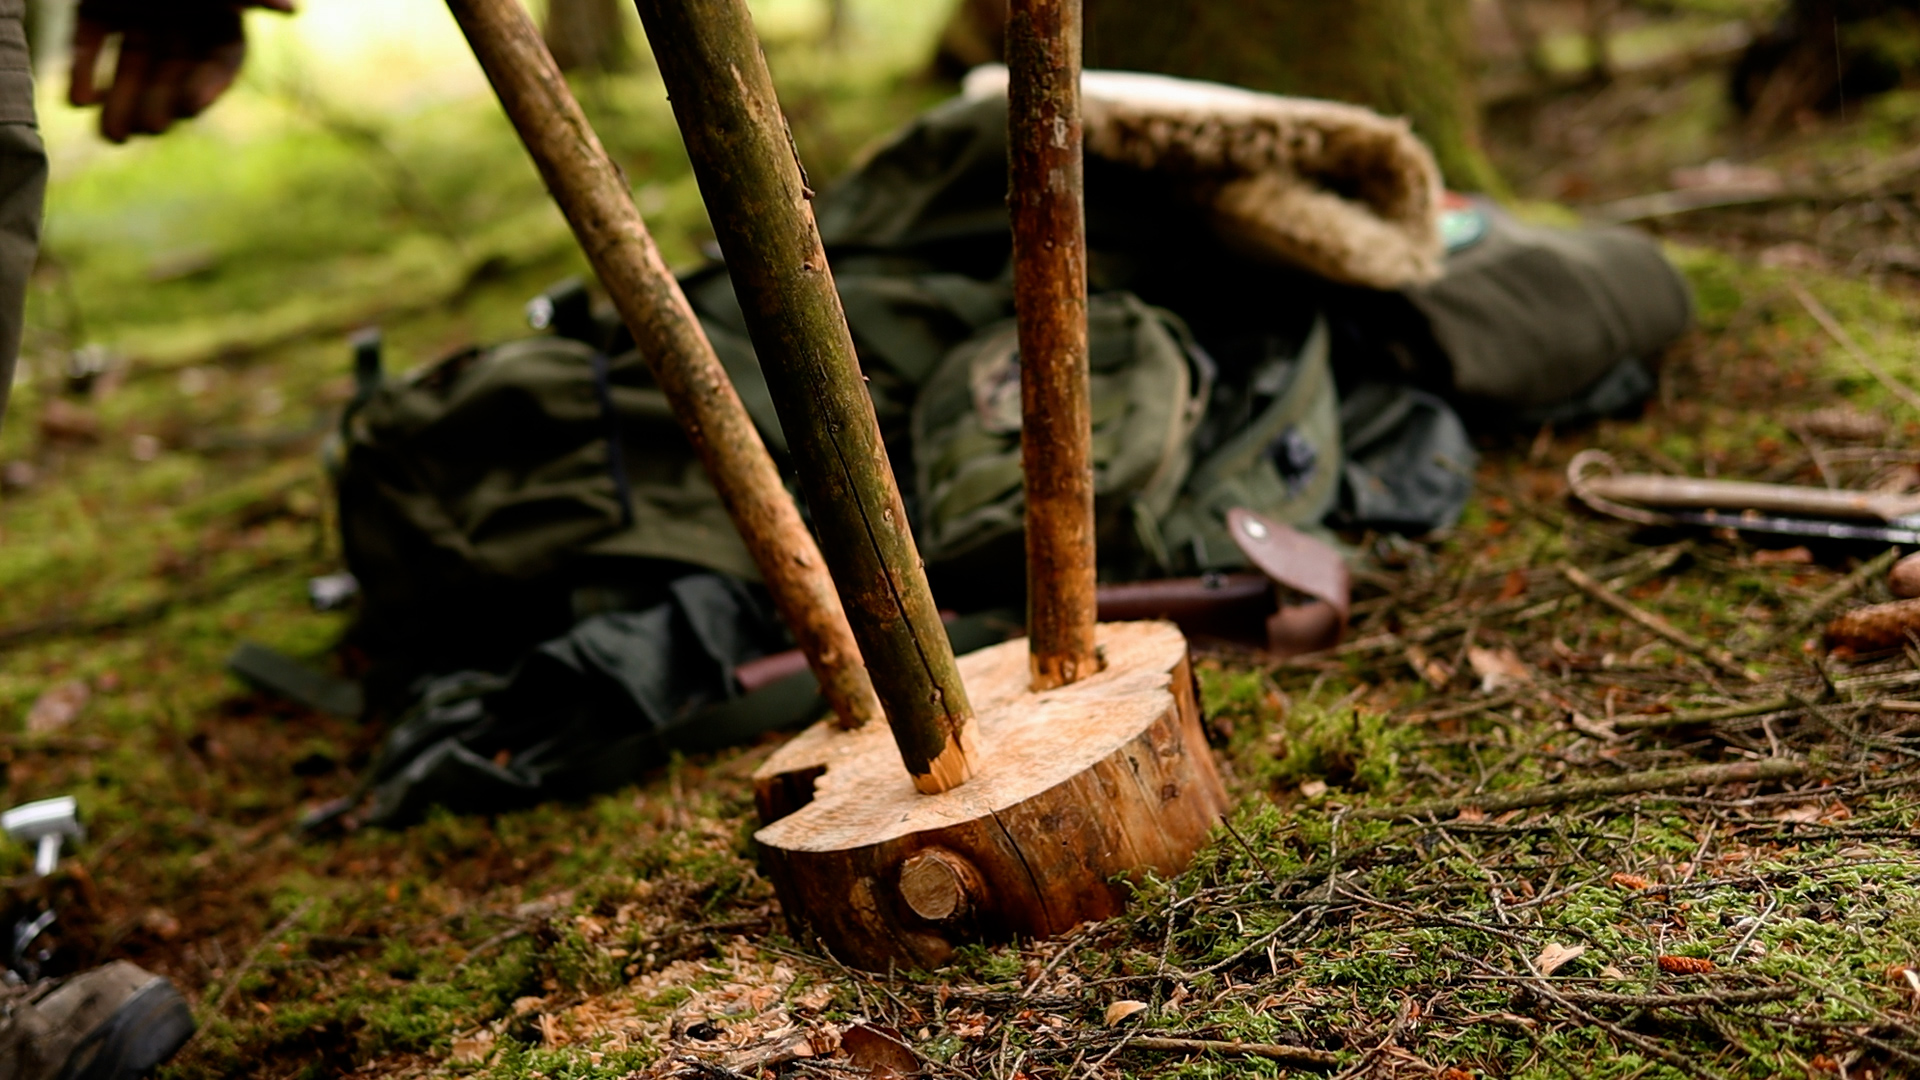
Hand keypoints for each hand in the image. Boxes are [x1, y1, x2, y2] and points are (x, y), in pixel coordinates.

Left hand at [69, 0, 294, 143]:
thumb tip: (294, 9)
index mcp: (217, 16)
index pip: (220, 61)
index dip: (207, 87)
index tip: (190, 109)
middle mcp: (181, 22)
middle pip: (172, 75)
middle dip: (155, 105)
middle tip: (143, 130)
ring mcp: (139, 18)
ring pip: (131, 68)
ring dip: (119, 102)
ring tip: (109, 134)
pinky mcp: (99, 11)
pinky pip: (92, 46)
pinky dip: (83, 71)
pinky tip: (76, 100)